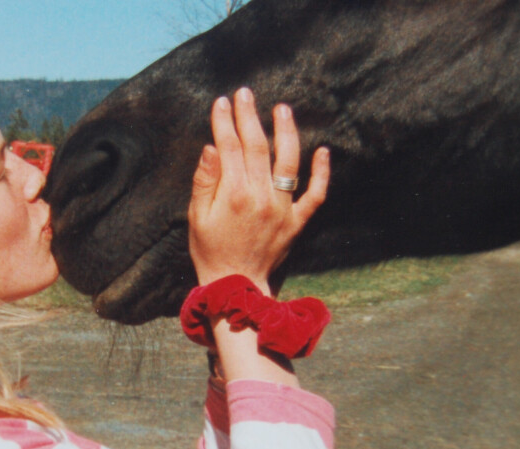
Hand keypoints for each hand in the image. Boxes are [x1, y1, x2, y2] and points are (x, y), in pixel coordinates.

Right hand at [187, 88, 329, 294]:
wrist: (236, 285)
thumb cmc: (211, 250)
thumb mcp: (197, 217)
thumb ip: (205, 181)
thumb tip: (213, 147)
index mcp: (234, 195)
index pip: (230, 147)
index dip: (225, 121)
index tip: (222, 102)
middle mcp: (261, 197)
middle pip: (257, 147)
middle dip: (249, 117)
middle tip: (245, 94)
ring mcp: (283, 208)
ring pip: (288, 161)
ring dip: (286, 132)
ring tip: (282, 108)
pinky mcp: (297, 221)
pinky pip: (315, 194)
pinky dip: (321, 172)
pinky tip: (322, 150)